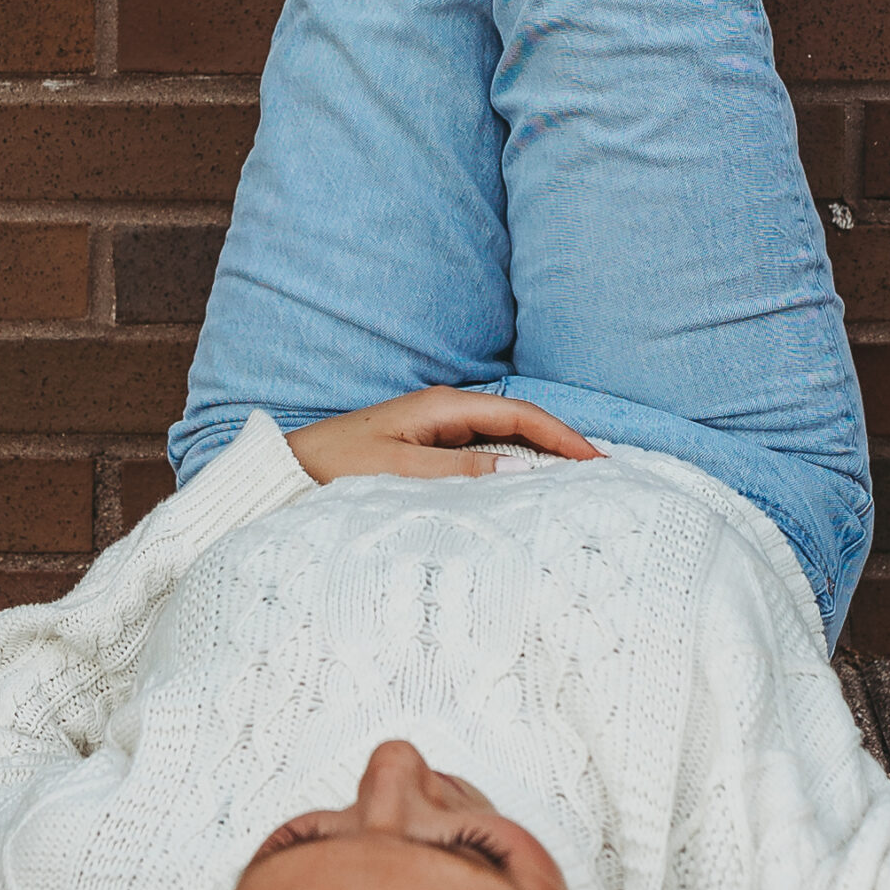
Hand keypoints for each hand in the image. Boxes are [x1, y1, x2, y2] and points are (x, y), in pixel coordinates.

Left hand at [286, 388, 600, 483]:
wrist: (288, 472)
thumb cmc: (336, 468)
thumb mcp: (399, 471)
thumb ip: (459, 470)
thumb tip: (520, 469)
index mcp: (441, 406)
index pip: (519, 414)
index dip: (562, 434)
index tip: (597, 459)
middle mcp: (443, 410)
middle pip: (518, 421)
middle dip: (560, 441)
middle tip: (600, 470)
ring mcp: (435, 428)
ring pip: (502, 436)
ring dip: (539, 453)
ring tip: (576, 478)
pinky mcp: (425, 447)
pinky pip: (483, 451)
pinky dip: (512, 463)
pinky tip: (526, 483)